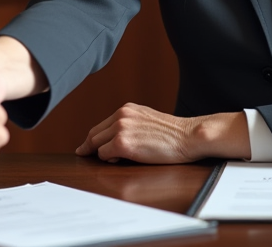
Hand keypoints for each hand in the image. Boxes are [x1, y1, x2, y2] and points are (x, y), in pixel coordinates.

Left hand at [76, 105, 248, 163]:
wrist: (188, 136)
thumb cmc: (174, 133)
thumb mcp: (148, 119)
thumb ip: (132, 123)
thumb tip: (117, 135)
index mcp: (127, 109)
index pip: (102, 124)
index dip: (93, 137)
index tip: (86, 145)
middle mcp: (121, 115)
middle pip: (94, 134)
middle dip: (89, 146)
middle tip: (82, 154)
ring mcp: (120, 129)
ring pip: (97, 144)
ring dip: (102, 154)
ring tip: (113, 159)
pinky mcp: (122, 143)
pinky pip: (104, 155)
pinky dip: (108, 160)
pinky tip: (118, 161)